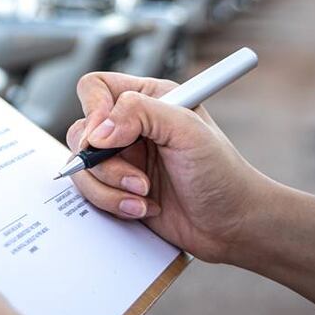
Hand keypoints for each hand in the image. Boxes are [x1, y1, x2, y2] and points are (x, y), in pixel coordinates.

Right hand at [66, 72, 275, 262]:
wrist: (232, 225)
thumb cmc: (223, 175)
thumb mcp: (188, 131)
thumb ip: (140, 114)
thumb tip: (98, 130)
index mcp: (149, 99)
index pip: (96, 88)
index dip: (93, 110)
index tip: (105, 136)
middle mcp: (130, 127)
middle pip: (81, 132)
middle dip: (105, 163)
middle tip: (138, 178)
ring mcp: (121, 159)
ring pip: (82, 166)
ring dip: (110, 187)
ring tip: (144, 195)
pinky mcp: (116, 188)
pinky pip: (89, 192)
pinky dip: (112, 203)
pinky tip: (143, 208)